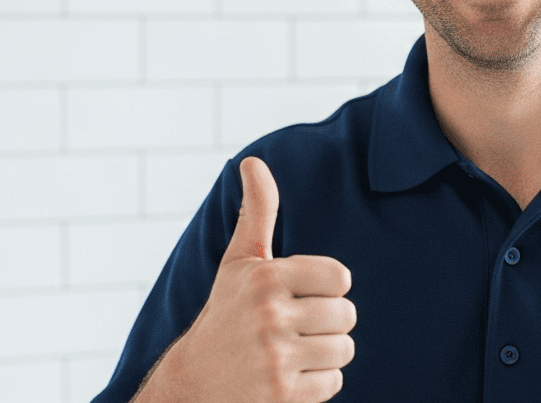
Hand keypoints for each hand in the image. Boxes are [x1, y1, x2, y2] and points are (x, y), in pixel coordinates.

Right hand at [136, 156, 355, 402]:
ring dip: (325, 353)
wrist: (193, 382)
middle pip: (347, 315)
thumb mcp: (238, 263)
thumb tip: (253, 162)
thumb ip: (257, 213)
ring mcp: (276, 357)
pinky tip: (289, 377)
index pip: (341, 277)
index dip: (327, 288)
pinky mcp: (282, 394)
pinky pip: (333, 383)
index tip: (301, 295)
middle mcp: (270, 315)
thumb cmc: (226, 314)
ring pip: (344, 349)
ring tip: (293, 351)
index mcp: (266, 277)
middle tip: (296, 327)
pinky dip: (318, 383)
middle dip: (328, 323)